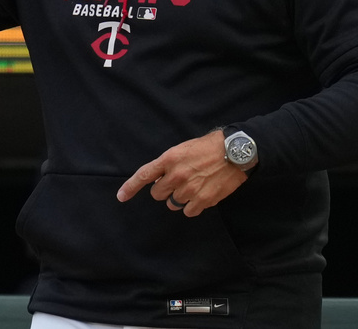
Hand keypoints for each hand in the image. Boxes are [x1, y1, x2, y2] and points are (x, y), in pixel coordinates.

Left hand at [117, 129, 247, 216]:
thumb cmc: (209, 146)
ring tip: (194, 185)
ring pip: (173, 203)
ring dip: (180, 198)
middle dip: (164, 190)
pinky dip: (193, 206)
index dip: (130, 187)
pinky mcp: (203, 200)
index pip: (144, 175)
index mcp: (169, 159)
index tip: (121, 197)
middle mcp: (176, 175)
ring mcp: (189, 189)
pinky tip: (202, 194)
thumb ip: (169, 164)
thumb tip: (159, 180)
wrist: (236, 151)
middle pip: (157, 194)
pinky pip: (188, 211)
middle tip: (178, 181)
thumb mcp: (183, 148)